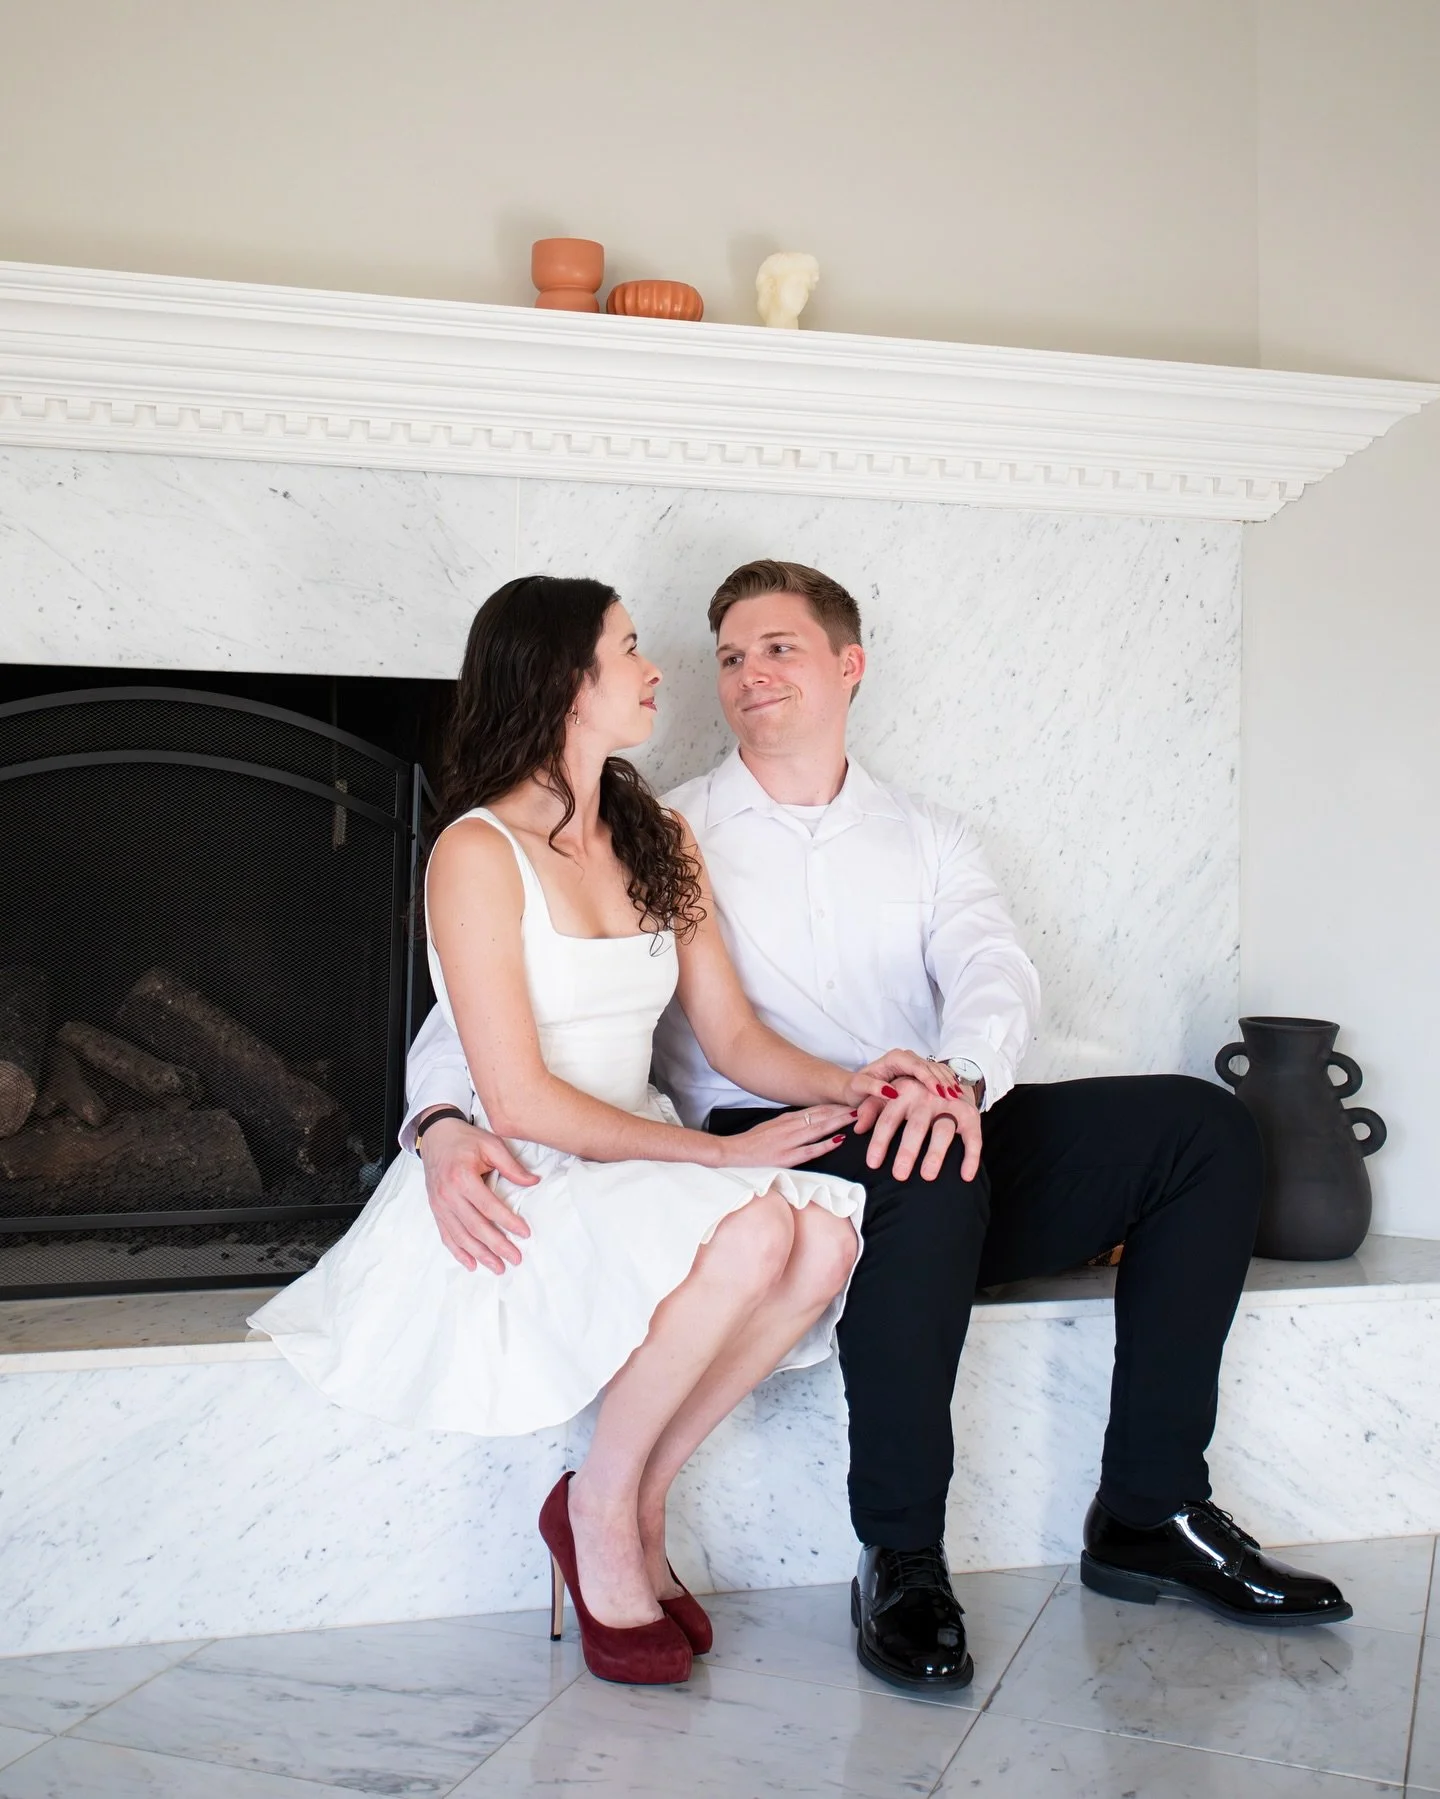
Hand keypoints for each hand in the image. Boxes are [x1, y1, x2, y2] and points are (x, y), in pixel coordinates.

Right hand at [419, 1116, 539, 1273]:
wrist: (436, 1136)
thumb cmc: (465, 1139)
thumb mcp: (491, 1144)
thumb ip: (511, 1166)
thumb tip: (533, 1182)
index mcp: (462, 1177)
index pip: (489, 1206)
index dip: (507, 1222)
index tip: (525, 1234)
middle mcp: (448, 1194)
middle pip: (475, 1227)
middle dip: (497, 1245)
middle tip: (516, 1258)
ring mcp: (440, 1205)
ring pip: (461, 1236)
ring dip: (480, 1255)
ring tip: (498, 1267)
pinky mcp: (436, 1210)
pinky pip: (446, 1235)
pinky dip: (458, 1252)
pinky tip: (472, 1264)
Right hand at [710, 1104, 857, 1168]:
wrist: (732, 1153)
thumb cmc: (753, 1142)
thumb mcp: (773, 1126)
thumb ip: (792, 1124)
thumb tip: (812, 1120)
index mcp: (788, 1119)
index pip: (817, 1109)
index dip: (837, 1104)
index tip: (853, 1100)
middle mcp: (791, 1126)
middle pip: (822, 1115)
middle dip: (843, 1109)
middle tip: (864, 1103)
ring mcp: (789, 1141)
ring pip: (819, 1128)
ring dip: (839, 1121)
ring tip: (858, 1116)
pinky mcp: (786, 1157)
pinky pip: (809, 1150)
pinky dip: (825, 1144)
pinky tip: (839, 1140)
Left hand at [844, 1048, 970, 1109]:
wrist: (856, 1087)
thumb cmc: (856, 1089)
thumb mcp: (859, 1088)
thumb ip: (873, 1087)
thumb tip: (891, 1092)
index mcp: (894, 1058)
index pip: (916, 1066)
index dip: (929, 1079)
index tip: (939, 1092)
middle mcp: (906, 1058)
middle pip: (930, 1067)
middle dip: (943, 1081)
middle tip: (955, 1097)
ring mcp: (914, 1063)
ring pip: (936, 1070)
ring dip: (948, 1082)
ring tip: (960, 1097)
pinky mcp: (920, 1071)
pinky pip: (938, 1074)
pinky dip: (947, 1083)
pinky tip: (957, 1094)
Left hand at [853, 1074, 982, 1181]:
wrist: (950, 1079)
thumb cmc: (912, 1094)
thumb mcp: (889, 1094)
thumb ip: (871, 1108)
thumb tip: (857, 1128)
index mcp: (904, 1092)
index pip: (888, 1118)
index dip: (880, 1141)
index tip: (872, 1164)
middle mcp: (927, 1097)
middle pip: (916, 1126)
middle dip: (907, 1151)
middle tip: (899, 1176)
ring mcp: (950, 1105)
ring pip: (943, 1130)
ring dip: (935, 1153)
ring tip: (927, 1177)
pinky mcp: (970, 1115)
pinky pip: (973, 1137)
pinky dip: (971, 1156)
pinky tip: (965, 1176)